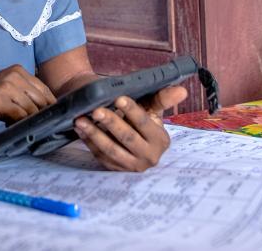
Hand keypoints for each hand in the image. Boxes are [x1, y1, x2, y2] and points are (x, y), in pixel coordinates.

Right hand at [0, 64, 56, 126]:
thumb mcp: (7, 86)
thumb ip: (25, 91)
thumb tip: (48, 105)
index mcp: (18, 70)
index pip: (44, 88)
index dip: (49, 104)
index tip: (48, 116)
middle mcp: (14, 76)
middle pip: (40, 99)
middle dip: (39, 113)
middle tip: (33, 123)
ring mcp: (6, 88)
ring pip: (31, 109)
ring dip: (27, 120)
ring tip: (17, 122)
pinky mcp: (0, 102)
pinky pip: (20, 115)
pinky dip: (18, 123)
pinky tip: (10, 124)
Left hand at [73, 85, 187, 171]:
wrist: (128, 134)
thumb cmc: (140, 118)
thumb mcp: (152, 108)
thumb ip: (163, 99)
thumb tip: (182, 91)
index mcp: (161, 141)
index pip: (145, 124)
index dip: (132, 111)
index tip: (118, 99)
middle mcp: (148, 157)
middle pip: (127, 138)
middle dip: (111, 123)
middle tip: (96, 110)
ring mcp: (131, 166)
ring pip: (111, 150)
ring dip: (94, 134)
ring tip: (81, 120)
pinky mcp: (115, 169)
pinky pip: (100, 156)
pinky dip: (88, 142)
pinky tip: (79, 129)